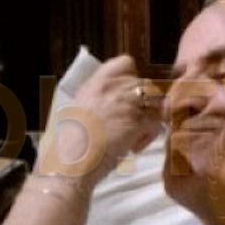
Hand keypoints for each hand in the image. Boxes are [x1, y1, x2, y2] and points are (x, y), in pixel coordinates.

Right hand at [37, 55, 165, 182]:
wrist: (71, 161)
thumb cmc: (68, 144)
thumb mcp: (77, 111)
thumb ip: (97, 101)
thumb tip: (112, 106)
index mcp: (96, 83)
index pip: (125, 63)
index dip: (133, 79)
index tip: (129, 97)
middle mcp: (112, 88)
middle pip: (145, 85)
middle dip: (144, 105)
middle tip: (133, 125)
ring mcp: (126, 103)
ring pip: (155, 104)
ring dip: (149, 121)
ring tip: (133, 139)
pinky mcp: (137, 122)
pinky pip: (156, 123)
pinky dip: (148, 137)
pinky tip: (132, 148)